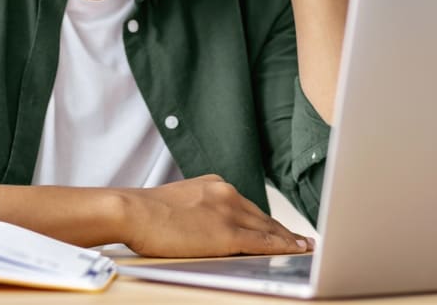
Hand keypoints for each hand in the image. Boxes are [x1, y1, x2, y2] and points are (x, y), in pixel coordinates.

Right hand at [120, 174, 312, 256]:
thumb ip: (201, 208)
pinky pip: (263, 242)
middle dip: (283, 230)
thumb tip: (207, 225)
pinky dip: (282, 246)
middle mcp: (227, 193)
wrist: (133, 211)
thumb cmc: (147, 212)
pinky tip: (294, 250)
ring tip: (304, 247)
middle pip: (263, 217)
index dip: (268, 220)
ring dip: (288, 239)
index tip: (281, 228)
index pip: (249, 206)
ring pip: (268, 228)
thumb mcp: (180, 200)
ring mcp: (229, 212)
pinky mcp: (227, 233)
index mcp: (214, 185)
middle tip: (303, 240)